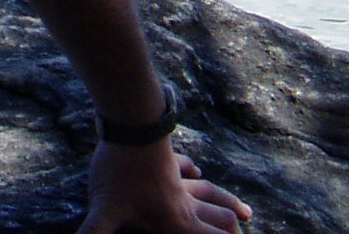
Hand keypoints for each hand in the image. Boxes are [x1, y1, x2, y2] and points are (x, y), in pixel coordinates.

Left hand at [77, 141, 251, 233]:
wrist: (130, 125)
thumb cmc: (119, 172)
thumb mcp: (103, 211)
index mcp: (176, 221)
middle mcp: (184, 202)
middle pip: (217, 219)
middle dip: (231, 230)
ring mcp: (178, 178)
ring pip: (210, 194)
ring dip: (226, 204)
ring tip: (245, 214)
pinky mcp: (168, 159)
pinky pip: (187, 169)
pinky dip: (194, 173)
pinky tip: (197, 172)